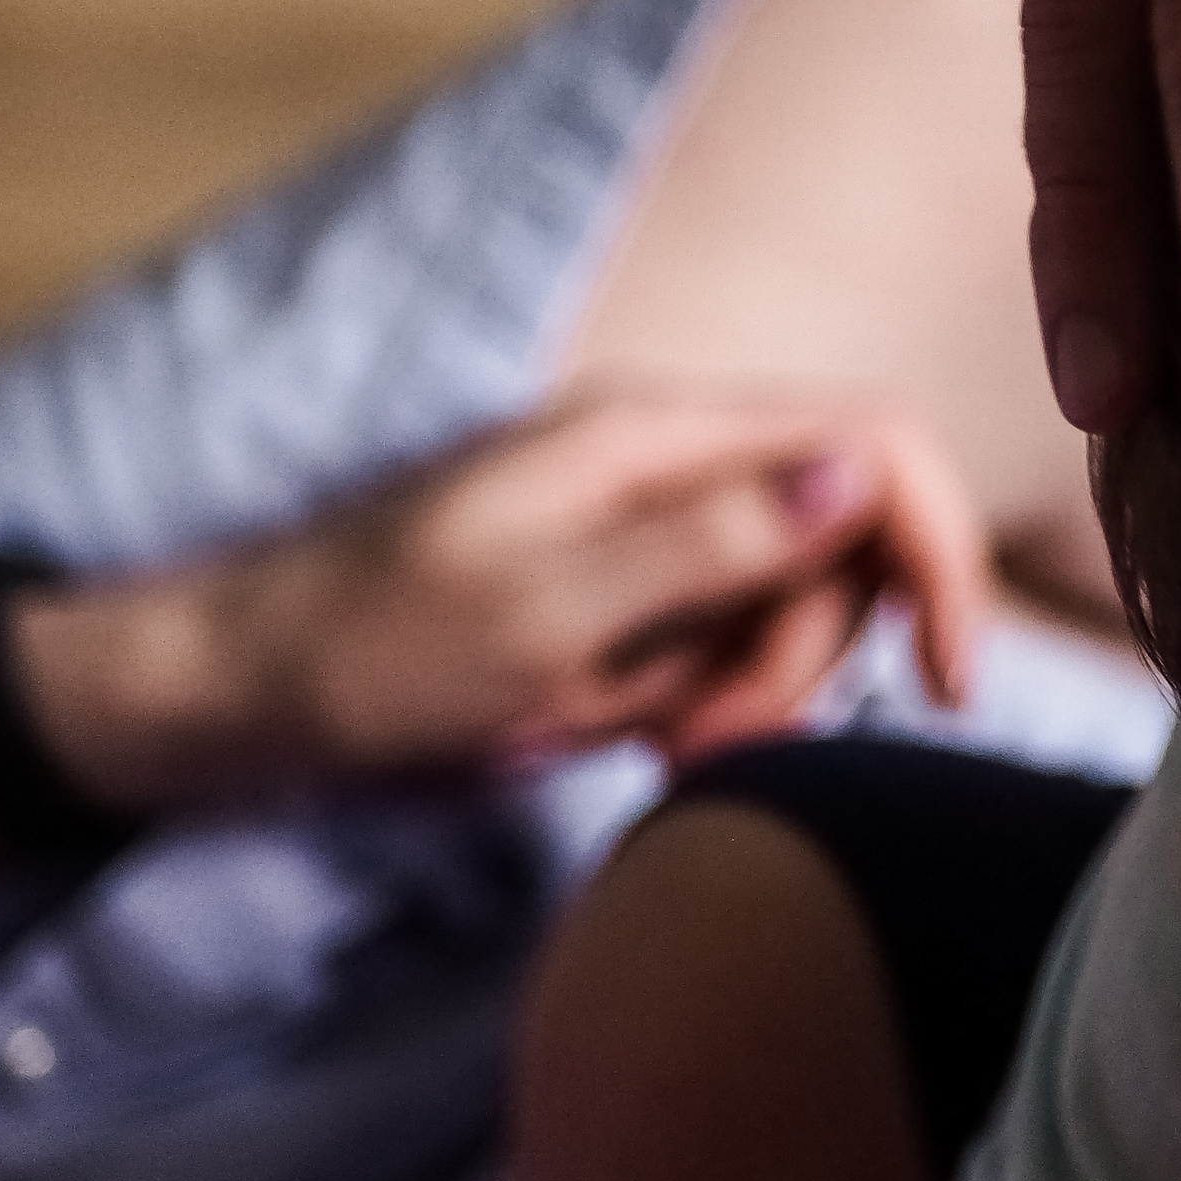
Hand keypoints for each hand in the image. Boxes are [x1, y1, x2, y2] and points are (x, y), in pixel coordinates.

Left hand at [10, 384, 988, 810]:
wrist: (232, 690)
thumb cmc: (364, 650)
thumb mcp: (544, 613)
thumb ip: (712, 542)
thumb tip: (866, 468)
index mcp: (659, 434)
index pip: (879, 445)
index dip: (941, 556)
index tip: (948, 689)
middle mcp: (670, 462)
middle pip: (844, 544)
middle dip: (802, 659)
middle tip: (697, 745)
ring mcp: (646, 524)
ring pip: (788, 606)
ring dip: (739, 693)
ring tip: (627, 740)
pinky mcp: (622, 588)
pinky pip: (716, 643)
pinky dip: (687, 701)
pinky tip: (602, 726)